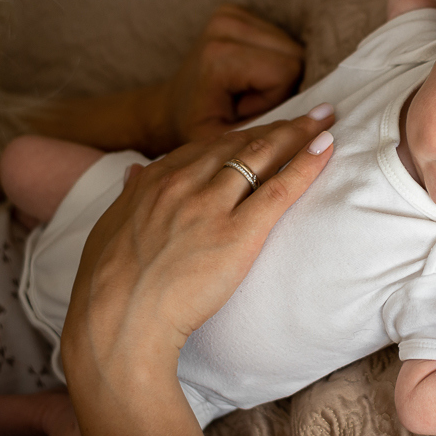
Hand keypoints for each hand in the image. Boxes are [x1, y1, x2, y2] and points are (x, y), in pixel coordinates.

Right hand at [62, 108, 334, 375]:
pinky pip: (279, 188)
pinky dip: (306, 164)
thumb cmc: (109, 286)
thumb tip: (136, 172)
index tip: (264, 129)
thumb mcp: (110, 227)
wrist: (118, 321)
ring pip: (262, 155)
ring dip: (297, 133)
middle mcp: (183, 183)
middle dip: (278, 126)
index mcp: (154, 181)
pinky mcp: (237, 233)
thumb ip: (129, 196)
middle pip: (240, 144)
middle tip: (309, 114)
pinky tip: (326, 147)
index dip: (241, 136)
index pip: (208, 146)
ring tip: (324, 120)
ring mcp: (211, 206)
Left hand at [161, 5, 302, 148]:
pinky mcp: (234, 11)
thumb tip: (325, 116)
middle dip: (279, 84)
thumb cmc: (201, 129)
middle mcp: (224, 24)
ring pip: (292, 46)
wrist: (171, 109)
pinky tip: (246, 73)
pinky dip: (271, 60)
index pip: (286, 70)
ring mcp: (228, 13)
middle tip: (246, 100)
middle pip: (294, 54)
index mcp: (220, 55)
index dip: (275, 97)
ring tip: (244, 88)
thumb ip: (275, 131)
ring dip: (276, 73)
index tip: (244, 109)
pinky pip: (281, 38)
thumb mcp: (233, 142)